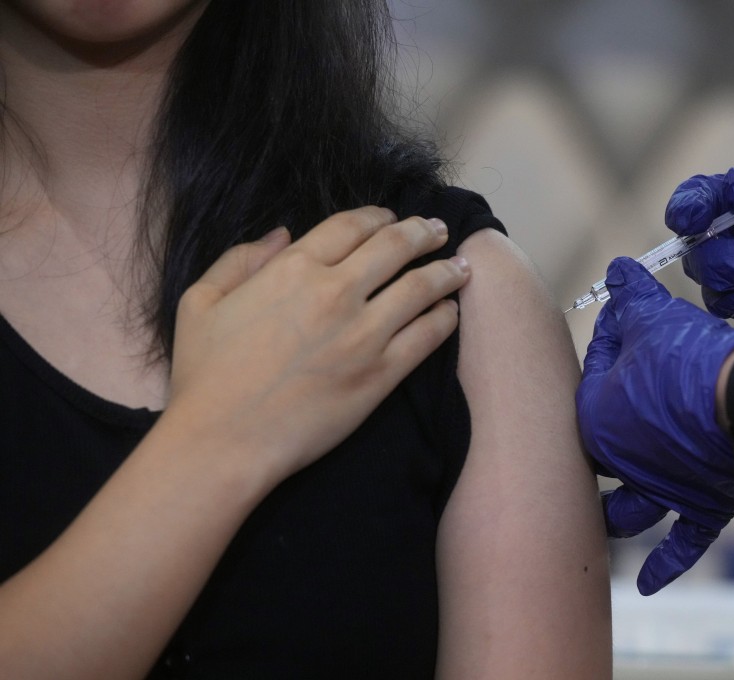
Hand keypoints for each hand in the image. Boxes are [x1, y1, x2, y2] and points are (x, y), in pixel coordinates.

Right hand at [168, 207, 469, 481]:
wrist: (223, 441)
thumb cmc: (204, 375)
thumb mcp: (200, 301)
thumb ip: (240, 259)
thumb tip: (282, 234)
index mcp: (293, 268)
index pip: (351, 226)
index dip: (378, 216)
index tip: (393, 217)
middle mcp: (335, 292)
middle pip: (395, 246)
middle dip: (423, 233)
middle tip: (440, 230)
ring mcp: (363, 333)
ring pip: (420, 287)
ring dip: (446, 271)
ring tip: (461, 266)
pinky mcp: (381, 374)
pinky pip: (427, 337)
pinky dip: (445, 319)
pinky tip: (452, 312)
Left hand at [576, 258, 733, 593]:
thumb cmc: (693, 358)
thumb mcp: (656, 317)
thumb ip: (633, 296)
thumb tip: (618, 268)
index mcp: (596, 417)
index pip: (595, 376)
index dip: (609, 346)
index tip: (622, 329)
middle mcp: (622, 460)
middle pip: (608, 447)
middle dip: (608, 434)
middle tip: (614, 416)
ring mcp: (660, 488)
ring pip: (630, 507)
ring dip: (619, 511)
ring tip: (606, 516)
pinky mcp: (700, 507)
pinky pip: (679, 545)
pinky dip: (663, 565)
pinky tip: (647, 584)